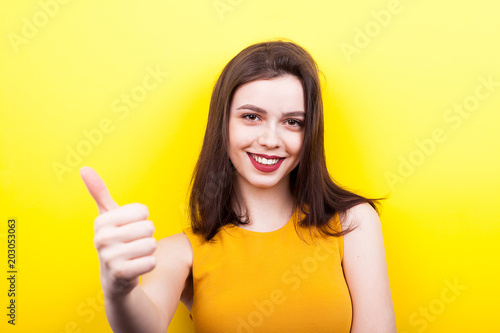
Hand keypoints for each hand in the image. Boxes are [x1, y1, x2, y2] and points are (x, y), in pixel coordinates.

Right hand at [80, 166, 156, 298]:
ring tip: (135, 254)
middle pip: (149, 227)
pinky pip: (152, 262)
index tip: (129, 227)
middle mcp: (101, 238)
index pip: (142, 210)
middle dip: (147, 236)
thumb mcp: (107, 216)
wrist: (114, 277)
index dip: (142, 219)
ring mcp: (110, 257)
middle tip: (133, 243)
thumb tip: (84, 168)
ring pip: (152, 244)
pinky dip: (149, 264)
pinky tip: (136, 266)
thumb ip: (99, 192)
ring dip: (149, 250)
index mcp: (101, 221)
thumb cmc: (115, 239)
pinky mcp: (121, 273)